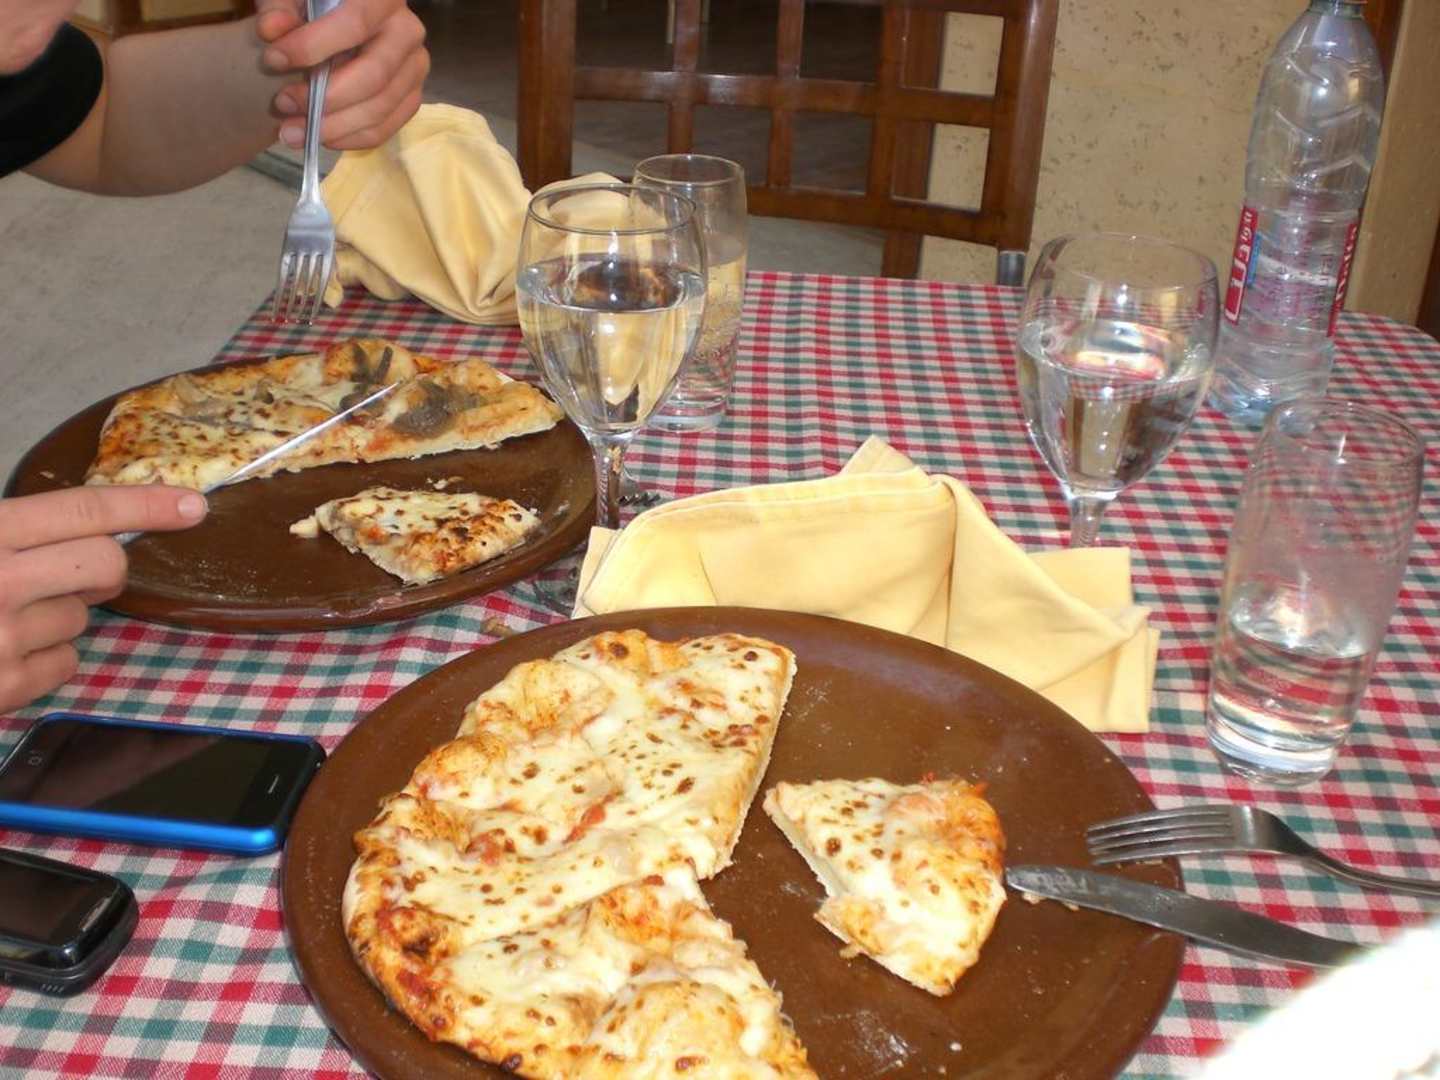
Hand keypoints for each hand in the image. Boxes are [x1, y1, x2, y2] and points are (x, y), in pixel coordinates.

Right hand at [0, 487, 207, 712]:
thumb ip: (10, 531)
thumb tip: (87, 524)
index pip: (82, 510)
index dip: (145, 506)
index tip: (191, 506)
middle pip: (105, 565)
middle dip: (100, 568)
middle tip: (67, 572)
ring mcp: (2, 640)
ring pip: (81, 617)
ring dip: (55, 615)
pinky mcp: (5, 689)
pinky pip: (66, 663)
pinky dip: (43, 658)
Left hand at [255, 0, 428, 150]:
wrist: (343, 20)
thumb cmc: (317, 5)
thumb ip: (278, 7)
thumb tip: (271, 30)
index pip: (355, 24)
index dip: (313, 46)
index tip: (274, 59)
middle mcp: (408, 31)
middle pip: (374, 77)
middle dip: (325, 98)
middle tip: (283, 104)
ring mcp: (415, 68)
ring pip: (379, 109)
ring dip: (333, 126)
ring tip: (292, 130)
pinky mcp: (411, 97)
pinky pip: (385, 128)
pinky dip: (350, 139)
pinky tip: (319, 136)